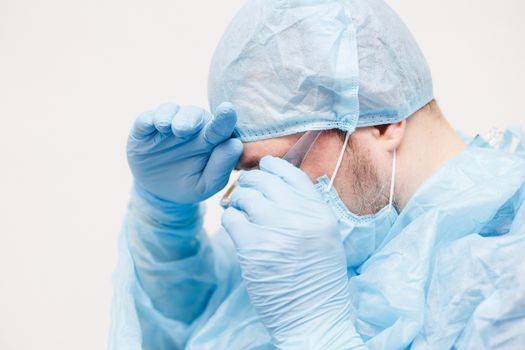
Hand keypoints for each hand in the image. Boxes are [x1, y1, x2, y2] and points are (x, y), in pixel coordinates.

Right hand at [127, 102, 242, 202]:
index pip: (221, 125)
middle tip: (184, 130)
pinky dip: (149, 119)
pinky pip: (147, 118)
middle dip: (190, 118)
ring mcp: (168, 125)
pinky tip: (152, 125)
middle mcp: (191, 127)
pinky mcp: (145, 128)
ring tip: (167, 128)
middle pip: (194, 113)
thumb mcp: (206, 184)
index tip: (227, 110)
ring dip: (170, 116)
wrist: (158, 192)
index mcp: (211, 138)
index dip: (224, 117)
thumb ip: (221, 167)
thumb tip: (234, 144)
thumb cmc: (190, 184)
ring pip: (171, 110)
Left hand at [222, 156, 359, 347]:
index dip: (274, 165)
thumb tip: (279, 185)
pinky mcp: (253, 248)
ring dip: (238, 200)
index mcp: (320, 214)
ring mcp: (276, 231)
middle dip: (250, 181)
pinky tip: (235, 227)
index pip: (293, 174)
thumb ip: (307, 210)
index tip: (264, 165)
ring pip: (245, 196)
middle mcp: (300, 218)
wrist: (314, 318)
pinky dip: (230, 218)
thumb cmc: (319, 281)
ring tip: (238, 209)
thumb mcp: (326, 238)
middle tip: (245, 189)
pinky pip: (231, 218)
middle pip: (265, 181)